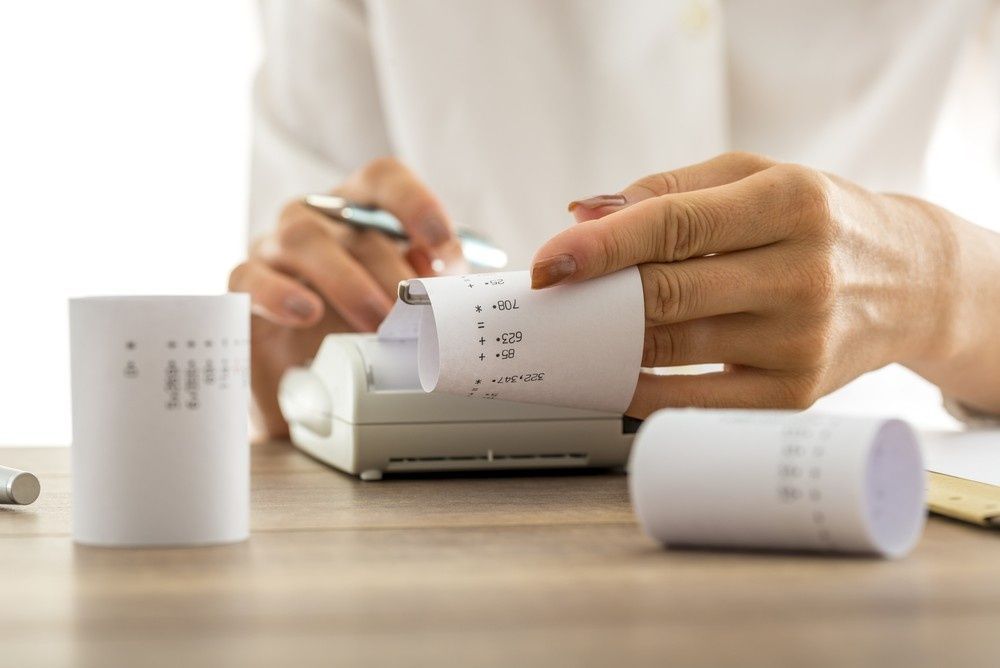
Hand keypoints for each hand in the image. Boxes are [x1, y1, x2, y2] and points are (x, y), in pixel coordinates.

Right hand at [230, 157, 464, 437]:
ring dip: (348, 281)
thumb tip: (454, 279)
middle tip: (417, 315)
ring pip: (302, 238)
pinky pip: (250, 277)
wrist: (301, 375)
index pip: (384, 178)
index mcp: (357, 210)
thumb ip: (428, 282)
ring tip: (377, 323)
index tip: (442, 247)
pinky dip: (279, 293)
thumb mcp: (403, 304)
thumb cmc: (358, 324)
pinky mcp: (244, 285)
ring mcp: (273, 246)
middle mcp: (314, 217)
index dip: (416, 203)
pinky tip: (306, 313)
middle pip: (353, 223)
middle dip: (392, 271)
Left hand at [531, 152, 964, 417]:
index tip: (548, 263)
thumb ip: (667, 191)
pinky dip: (643, 391)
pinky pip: (695, 403)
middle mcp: (803, 273)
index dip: (601, 247)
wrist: (907, 281)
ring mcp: (803, 342)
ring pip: (672, 349)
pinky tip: (617, 374)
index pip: (675, 225)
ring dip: (609, 344)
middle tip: (554, 303)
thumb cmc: (816, 222)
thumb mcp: (755, 179)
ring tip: (578, 332)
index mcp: (791, 203)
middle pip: (667, 293)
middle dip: (595, 300)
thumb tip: (583, 216)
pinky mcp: (796, 396)